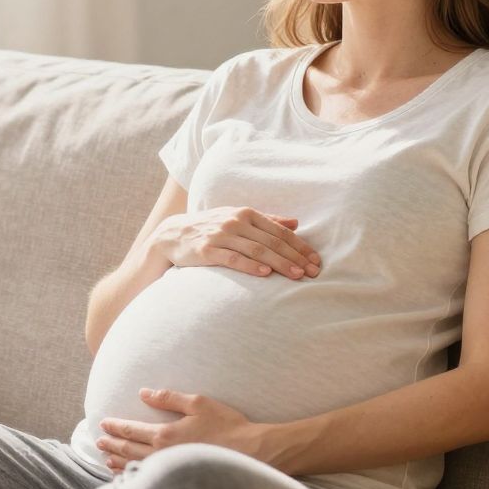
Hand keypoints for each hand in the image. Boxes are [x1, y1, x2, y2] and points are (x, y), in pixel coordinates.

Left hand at [95, 387, 263, 471]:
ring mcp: (170, 471)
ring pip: (136, 467)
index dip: (115, 427)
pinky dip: (134, 477)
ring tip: (107, 459)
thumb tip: (144, 393)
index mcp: (165, 435)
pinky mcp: (178, 480)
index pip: (131, 430)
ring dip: (118, 461)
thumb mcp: (198, 403)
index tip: (103, 424)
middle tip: (98, 441)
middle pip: (128, 450)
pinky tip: (129, 476)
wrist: (251, 453)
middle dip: (111, 444)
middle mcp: (162, 456)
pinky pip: (149, 480)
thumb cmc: (227, 425)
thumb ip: (169, 397)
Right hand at [154, 206, 321, 280]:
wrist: (173, 234)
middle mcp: (235, 221)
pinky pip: (232, 258)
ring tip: (296, 275)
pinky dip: (250, 265)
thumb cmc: (211, 228)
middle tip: (313, 272)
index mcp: (246, 213)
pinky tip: (265, 273)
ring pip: (256, 250)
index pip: (280, 231)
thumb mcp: (238, 219)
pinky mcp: (206, 250)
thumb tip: (296, 223)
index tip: (316, 261)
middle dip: (295, 257)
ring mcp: (220, 235)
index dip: (300, 246)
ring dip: (279, 263)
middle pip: (272, 241)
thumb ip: (267, 221)